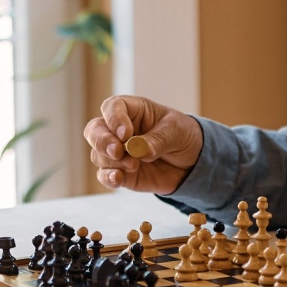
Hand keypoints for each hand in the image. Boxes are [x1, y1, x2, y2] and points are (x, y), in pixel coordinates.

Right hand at [84, 95, 203, 193]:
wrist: (192, 163)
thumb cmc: (182, 136)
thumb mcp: (176, 131)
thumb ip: (157, 139)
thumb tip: (138, 150)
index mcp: (132, 110)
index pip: (112, 107)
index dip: (114, 119)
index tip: (126, 134)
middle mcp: (118, 130)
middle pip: (94, 130)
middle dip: (102, 141)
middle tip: (118, 151)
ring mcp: (117, 152)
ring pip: (98, 154)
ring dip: (112, 162)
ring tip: (134, 165)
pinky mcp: (120, 172)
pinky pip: (104, 175)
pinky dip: (108, 177)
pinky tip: (118, 179)